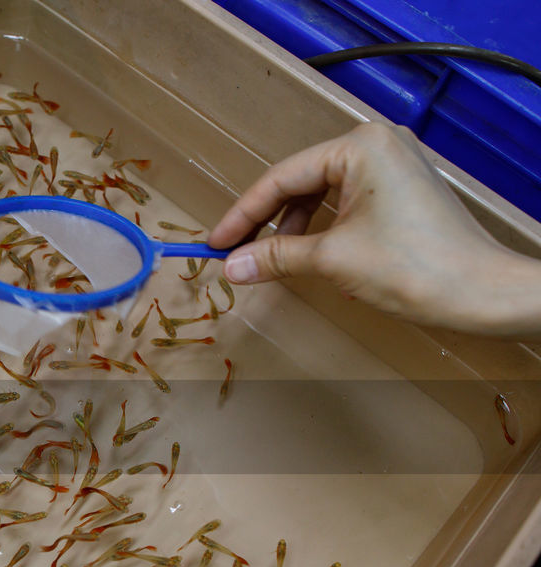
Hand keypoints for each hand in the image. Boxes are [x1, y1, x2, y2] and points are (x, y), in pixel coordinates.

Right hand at [208, 122, 540, 336]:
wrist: (482, 291)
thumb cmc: (413, 267)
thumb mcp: (332, 260)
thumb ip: (275, 256)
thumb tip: (230, 266)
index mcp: (359, 147)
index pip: (282, 178)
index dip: (242, 214)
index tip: (214, 243)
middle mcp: (377, 143)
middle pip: (300, 181)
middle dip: (265, 219)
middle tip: (233, 251)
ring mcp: (393, 163)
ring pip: (321, 191)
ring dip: (291, 225)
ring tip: (265, 256)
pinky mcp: (402, 186)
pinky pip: (345, 200)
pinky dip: (320, 225)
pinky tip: (303, 250)